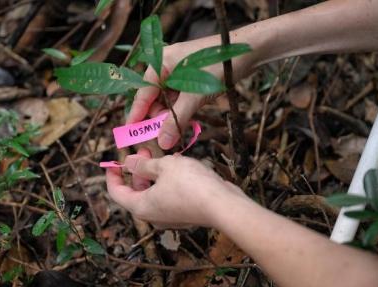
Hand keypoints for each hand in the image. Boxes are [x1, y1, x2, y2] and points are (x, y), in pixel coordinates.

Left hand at [106, 148, 248, 227]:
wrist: (222, 205)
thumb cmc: (190, 184)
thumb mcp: (164, 166)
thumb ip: (144, 164)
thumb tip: (128, 162)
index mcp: (141, 206)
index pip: (116, 193)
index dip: (112, 176)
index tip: (114, 161)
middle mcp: (153, 215)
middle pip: (135, 192)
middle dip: (137, 170)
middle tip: (144, 150)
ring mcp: (169, 216)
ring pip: (153, 193)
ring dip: (154, 174)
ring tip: (164, 156)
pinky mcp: (184, 214)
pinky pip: (168, 196)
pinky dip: (167, 182)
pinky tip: (178, 167)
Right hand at [127, 36, 257, 149]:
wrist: (247, 51)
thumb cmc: (217, 67)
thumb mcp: (195, 95)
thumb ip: (177, 119)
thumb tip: (163, 143)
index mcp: (160, 63)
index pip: (143, 94)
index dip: (137, 115)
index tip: (130, 133)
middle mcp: (165, 65)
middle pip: (154, 98)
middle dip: (158, 118)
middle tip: (163, 136)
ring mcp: (177, 71)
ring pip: (167, 99)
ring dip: (171, 115)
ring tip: (177, 129)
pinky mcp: (188, 77)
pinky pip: (178, 97)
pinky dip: (180, 109)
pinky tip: (185, 119)